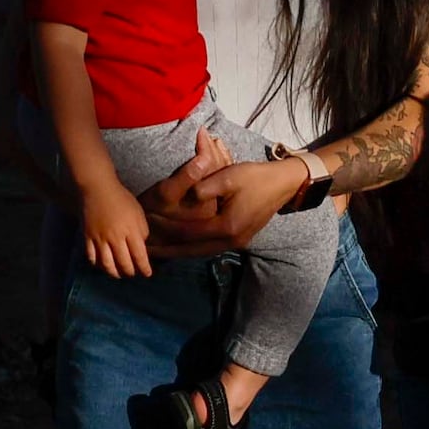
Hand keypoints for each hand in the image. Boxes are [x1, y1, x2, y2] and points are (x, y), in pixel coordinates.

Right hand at [78, 177, 151, 279]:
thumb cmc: (121, 199)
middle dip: (130, 272)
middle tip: (133, 273)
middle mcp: (115, 237)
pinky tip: (102, 265)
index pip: (139, 256)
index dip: (144, 268)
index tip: (148, 273)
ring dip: (114, 273)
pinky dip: (97, 264)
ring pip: (106, 264)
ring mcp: (99, 238)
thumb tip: (141, 247)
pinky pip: (91, 256)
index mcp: (131, 231)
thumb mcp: (138, 213)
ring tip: (119, 274)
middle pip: (123, 263)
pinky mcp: (87, 237)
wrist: (98, 189)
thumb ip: (142, 232)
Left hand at [150, 147, 299, 252]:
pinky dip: (191, 249)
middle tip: (145, 251)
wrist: (282, 184)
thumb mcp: (229, 175)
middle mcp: (230, 240)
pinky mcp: (238, 240)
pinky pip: (208, 249)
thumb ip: (206, 185)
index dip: (165, 230)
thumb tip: (188, 195)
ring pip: (199, 252)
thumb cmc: (255, 177)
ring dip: (178, 253)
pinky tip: (180, 248)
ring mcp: (235, 243)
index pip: (187, 232)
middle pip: (191, 250)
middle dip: (167, 251)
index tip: (147, 227)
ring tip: (158, 253)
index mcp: (227, 225)